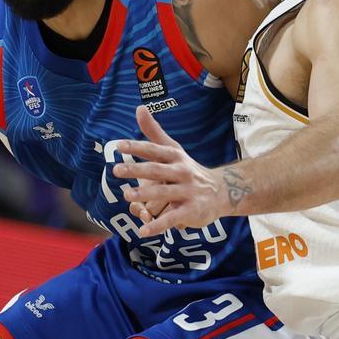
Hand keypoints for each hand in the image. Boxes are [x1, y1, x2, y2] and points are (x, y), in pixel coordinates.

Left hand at [113, 105, 229, 235]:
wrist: (223, 192)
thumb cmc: (188, 169)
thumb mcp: (173, 150)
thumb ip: (154, 132)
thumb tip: (139, 108)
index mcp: (175, 157)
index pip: (154, 150)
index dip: (137, 147)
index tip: (119, 146)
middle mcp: (181, 172)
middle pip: (157, 170)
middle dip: (136, 170)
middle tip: (116, 170)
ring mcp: (187, 192)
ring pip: (164, 193)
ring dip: (145, 194)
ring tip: (126, 196)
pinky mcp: (191, 211)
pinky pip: (172, 218)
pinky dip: (157, 225)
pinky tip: (142, 231)